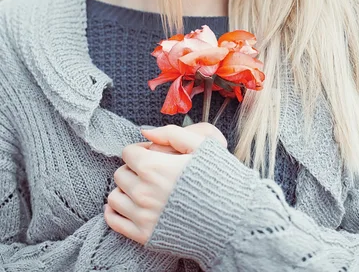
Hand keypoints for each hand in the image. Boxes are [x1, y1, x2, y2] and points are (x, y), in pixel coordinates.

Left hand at [104, 124, 225, 244]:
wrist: (234, 220)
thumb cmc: (220, 180)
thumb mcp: (202, 147)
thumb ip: (171, 134)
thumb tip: (145, 131)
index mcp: (155, 168)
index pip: (128, 153)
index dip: (140, 151)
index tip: (152, 155)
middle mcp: (144, 192)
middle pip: (121, 173)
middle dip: (133, 169)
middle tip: (150, 173)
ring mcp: (143, 216)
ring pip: (114, 196)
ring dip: (125, 190)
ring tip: (143, 190)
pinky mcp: (145, 236)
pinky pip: (113, 221)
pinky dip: (115, 211)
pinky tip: (128, 206)